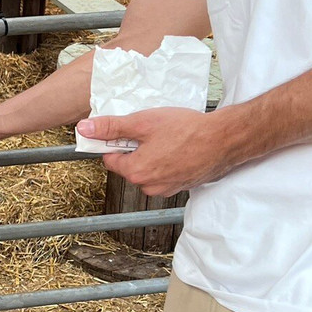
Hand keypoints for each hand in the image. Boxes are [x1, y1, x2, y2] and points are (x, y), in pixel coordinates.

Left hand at [77, 107, 234, 196]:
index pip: (109, 159)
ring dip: (151, 155)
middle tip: (151, 132)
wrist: (226, 139)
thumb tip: (85, 128)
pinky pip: (164, 173)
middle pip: (128, 165)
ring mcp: (167, 188)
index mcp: (136, 172)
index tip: (127, 130)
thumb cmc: (188, 130)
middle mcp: (149, 186)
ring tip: (168, 139)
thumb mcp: (142, 123)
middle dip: (135, 149)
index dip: (115, 142)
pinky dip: (167, 161)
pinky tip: (178, 147)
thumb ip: (111, 128)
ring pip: (147, 169)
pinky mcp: (182, 186)